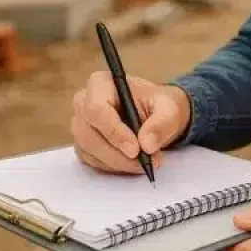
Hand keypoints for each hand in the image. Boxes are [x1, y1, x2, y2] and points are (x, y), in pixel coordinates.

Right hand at [71, 71, 191, 173]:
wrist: (158, 115)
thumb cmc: (159, 105)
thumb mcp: (170, 109)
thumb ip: (162, 123)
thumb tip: (147, 144)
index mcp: (101, 83)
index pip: (97, 109)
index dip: (114, 132)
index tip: (136, 149)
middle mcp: (84, 102)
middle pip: (88, 134)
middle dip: (118, 154)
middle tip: (146, 162)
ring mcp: (81, 125)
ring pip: (89, 151)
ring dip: (118, 163)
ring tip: (146, 163)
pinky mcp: (84, 144)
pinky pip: (92, 161)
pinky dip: (114, 167)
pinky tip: (133, 164)